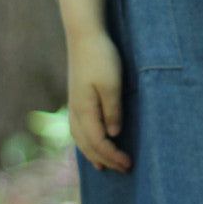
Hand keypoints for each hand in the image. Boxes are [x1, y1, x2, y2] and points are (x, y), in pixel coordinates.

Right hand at [67, 28, 131, 171]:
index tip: (129, 164)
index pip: (98, 142)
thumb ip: (113, 110)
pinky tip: (91, 141)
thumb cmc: (101, 57)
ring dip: (92, 153)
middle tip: (124, 168)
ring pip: (80, 138)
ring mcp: (73, 105)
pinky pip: (77, 128)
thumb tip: (113, 135)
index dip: (113, 156)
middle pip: (88, 145)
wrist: (84, 35)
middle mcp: (75, 111)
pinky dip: (85, 141)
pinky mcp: (76, 98)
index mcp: (84, 110)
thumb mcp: (112, 84)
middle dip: (105, 159)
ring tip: (102, 165)